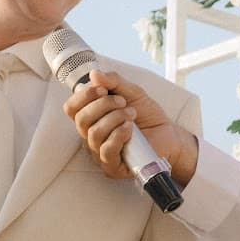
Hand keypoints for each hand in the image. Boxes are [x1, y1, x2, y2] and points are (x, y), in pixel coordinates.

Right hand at [65, 72, 198, 186]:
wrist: (167, 134)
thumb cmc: (146, 115)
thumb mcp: (131, 92)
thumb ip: (113, 82)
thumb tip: (94, 74)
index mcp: (91, 117)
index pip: (71, 108)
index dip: (83, 96)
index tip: (102, 89)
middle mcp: (90, 135)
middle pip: (81, 120)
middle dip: (103, 105)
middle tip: (123, 102)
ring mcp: (99, 152)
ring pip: (94, 134)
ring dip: (115, 119)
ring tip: (131, 115)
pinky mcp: (112, 166)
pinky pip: (106, 151)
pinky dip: (118, 135)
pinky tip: (130, 129)